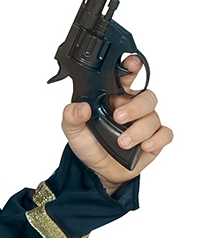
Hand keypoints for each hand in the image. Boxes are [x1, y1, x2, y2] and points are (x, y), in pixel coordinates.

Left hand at [61, 54, 172, 195]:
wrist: (97, 171)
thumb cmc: (90, 145)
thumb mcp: (73, 130)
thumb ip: (71, 115)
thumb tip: (81, 107)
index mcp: (115, 97)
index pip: (127, 76)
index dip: (132, 67)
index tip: (132, 66)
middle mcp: (133, 107)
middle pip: (146, 96)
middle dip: (134, 107)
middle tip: (118, 118)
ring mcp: (145, 122)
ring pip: (154, 117)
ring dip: (139, 130)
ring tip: (122, 142)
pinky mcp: (154, 139)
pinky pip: (165, 134)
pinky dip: (157, 139)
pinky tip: (145, 146)